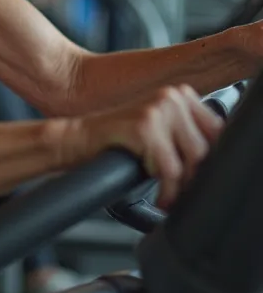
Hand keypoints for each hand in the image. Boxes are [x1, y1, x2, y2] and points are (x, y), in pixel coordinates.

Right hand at [74, 85, 223, 207]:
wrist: (76, 139)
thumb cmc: (115, 141)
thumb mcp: (157, 133)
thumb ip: (184, 138)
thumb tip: (212, 164)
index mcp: (179, 95)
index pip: (216, 131)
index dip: (212, 161)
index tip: (197, 179)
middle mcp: (171, 96)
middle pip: (205, 148)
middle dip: (194, 178)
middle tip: (181, 193)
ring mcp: (157, 108)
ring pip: (191, 160)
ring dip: (181, 187)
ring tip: (169, 197)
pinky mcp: (144, 126)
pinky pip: (169, 169)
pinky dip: (168, 190)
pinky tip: (160, 197)